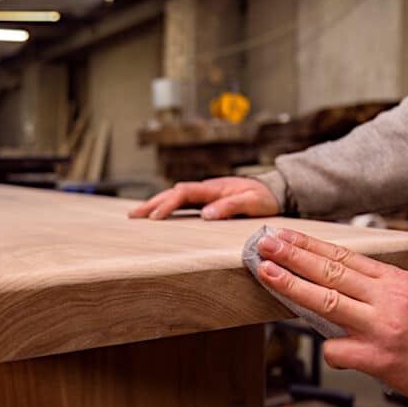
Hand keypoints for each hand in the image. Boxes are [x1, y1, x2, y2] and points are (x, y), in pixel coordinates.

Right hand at [128, 177, 279, 219]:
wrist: (274, 190)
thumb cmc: (264, 197)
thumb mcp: (252, 203)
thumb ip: (230, 207)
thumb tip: (206, 214)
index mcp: (214, 188)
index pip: (183, 193)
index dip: (167, 205)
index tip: (154, 218)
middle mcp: (206, 189)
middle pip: (172, 193)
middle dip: (151, 203)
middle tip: (133, 216)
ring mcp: (205, 194)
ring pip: (174, 196)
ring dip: (155, 204)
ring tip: (136, 215)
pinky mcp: (206, 200)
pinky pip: (182, 202)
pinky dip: (166, 206)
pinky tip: (157, 215)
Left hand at [256, 228, 407, 406]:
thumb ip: (377, 287)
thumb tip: (336, 281)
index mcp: (396, 280)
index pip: (343, 256)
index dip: (309, 245)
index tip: (284, 235)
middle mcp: (387, 298)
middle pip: (329, 270)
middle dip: (292, 255)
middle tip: (265, 244)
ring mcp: (381, 326)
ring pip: (326, 300)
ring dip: (292, 285)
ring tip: (266, 273)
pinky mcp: (379, 357)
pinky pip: (337, 349)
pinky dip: (329, 349)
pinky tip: (334, 350)